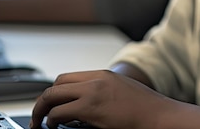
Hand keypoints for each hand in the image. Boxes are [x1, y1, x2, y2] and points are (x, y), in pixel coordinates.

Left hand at [30, 69, 172, 128]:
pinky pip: (60, 112)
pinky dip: (52, 120)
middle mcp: (96, 80)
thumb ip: (102, 93)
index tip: (50, 105)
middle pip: (57, 84)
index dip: (55, 92)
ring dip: (43, 110)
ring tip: (42, 122)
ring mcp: (93, 92)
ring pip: (53, 95)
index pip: (67, 78)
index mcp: (103, 75)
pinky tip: (55, 126)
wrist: (160, 116)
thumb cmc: (146, 110)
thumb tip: (82, 109)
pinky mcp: (91, 108)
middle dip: (44, 100)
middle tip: (39, 115)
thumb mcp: (122, 93)